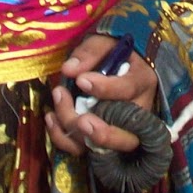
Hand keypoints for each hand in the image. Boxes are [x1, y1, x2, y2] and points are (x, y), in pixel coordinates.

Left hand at [47, 33, 157, 157]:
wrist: (118, 62)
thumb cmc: (112, 51)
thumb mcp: (104, 42)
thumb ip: (89, 53)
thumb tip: (68, 70)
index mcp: (141, 80)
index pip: (128, 90)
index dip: (105, 88)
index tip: (81, 80)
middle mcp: (138, 111)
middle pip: (124, 133)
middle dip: (99, 131)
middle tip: (79, 119)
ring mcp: (122, 130)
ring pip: (103, 147)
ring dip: (74, 132)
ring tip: (54, 111)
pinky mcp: (103, 139)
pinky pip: (85, 150)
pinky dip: (64, 140)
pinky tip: (51, 119)